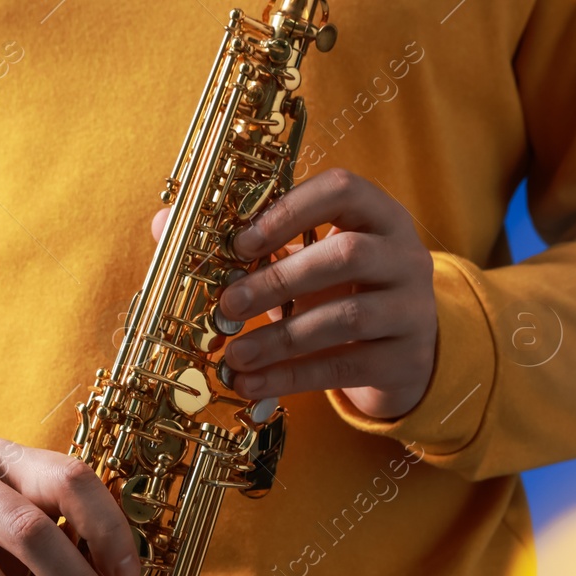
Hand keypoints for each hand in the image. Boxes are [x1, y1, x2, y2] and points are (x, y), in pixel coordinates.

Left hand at [153, 168, 437, 419]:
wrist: (404, 350)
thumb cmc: (341, 290)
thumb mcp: (304, 259)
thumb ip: (246, 239)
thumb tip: (163, 223)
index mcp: (377, 214)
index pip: (343, 190)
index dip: (289, 211)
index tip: (240, 241)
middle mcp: (404, 255)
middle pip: (347, 256)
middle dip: (279, 280)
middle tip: (226, 305)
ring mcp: (412, 308)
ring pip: (348, 316)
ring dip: (282, 338)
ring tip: (235, 356)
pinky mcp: (405, 358)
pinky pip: (346, 365)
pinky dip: (294, 377)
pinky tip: (254, 385)